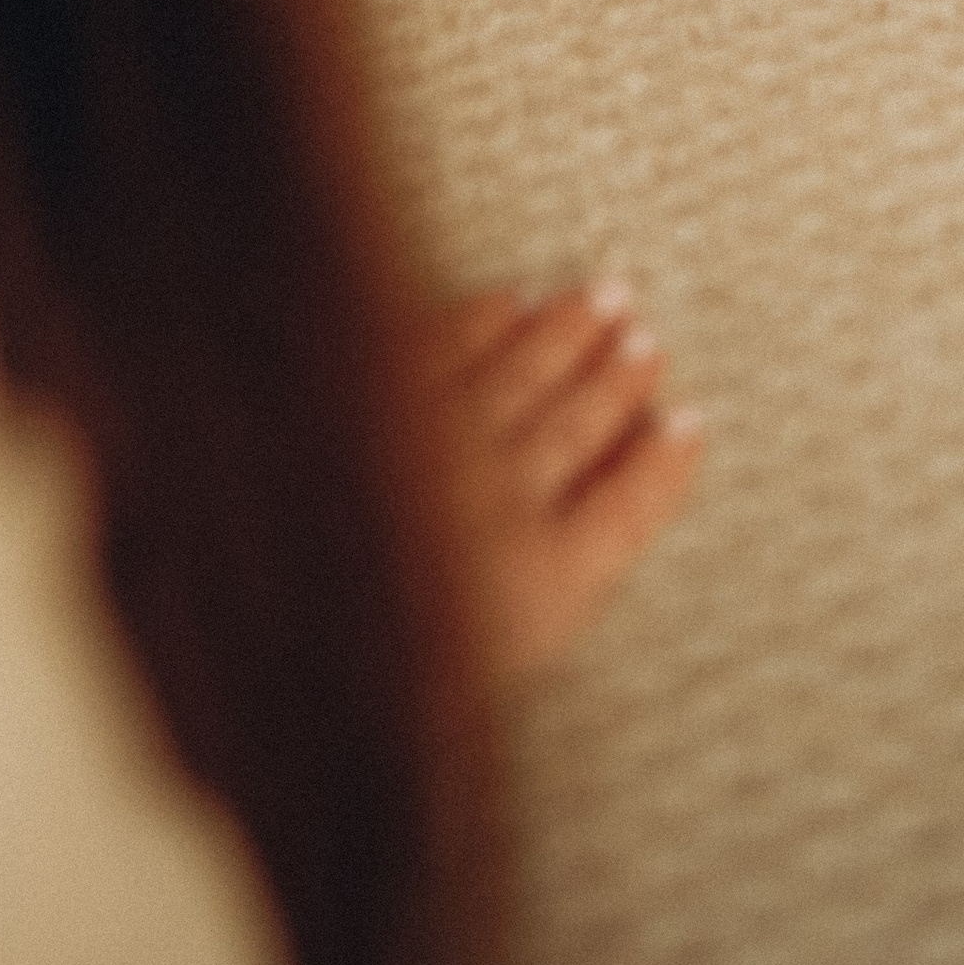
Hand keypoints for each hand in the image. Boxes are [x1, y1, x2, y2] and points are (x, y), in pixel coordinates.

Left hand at [421, 282, 702, 680]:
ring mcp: (445, 443)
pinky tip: (508, 301)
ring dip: (568, 336)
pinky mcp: (382, 401)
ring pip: (526, 375)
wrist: (273, 627)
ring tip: (606, 299)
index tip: (690, 424)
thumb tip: (587, 539)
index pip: (625, 511)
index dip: (661, 469)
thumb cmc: (384, 664)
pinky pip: (446, 347)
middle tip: (646, 341)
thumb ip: (548, 595)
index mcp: (541, 585)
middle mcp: (506, 504)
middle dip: (617, 380)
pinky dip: (483, 322)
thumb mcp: (493, 656)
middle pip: (577, 426)